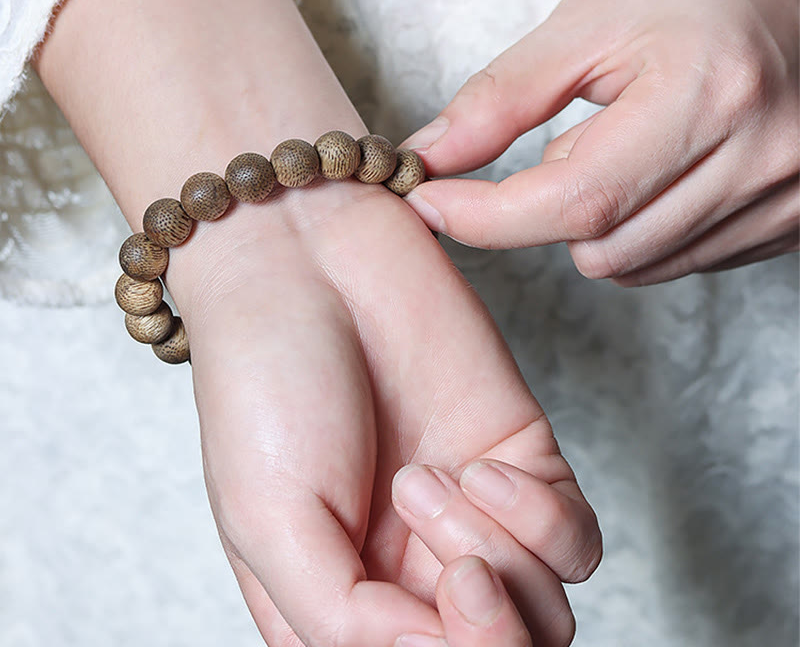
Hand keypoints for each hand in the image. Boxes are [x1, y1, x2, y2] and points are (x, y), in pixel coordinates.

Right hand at [167, 180, 600, 646]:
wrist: (304, 262)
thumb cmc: (264, 382)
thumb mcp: (269, 520)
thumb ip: (341, 618)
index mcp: (340, 604)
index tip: (426, 606)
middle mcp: (410, 570)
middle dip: (495, 639)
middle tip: (461, 579)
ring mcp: (470, 515)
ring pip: (546, 609)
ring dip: (502, 557)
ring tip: (424, 480)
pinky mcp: (516, 454)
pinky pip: (573, 533)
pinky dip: (539, 516)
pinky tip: (478, 463)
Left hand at [402, 0, 798, 284]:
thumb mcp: (584, 23)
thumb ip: (500, 99)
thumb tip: (425, 159)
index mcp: (710, 94)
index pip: (577, 201)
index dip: (487, 216)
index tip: (429, 201)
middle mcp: (763, 157)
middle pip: (601, 249)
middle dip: (548, 209)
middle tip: (569, 138)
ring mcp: (787, 196)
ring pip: (635, 266)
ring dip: (596, 220)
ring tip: (624, 144)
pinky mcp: (791, 219)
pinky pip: (678, 261)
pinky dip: (640, 227)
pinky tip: (658, 169)